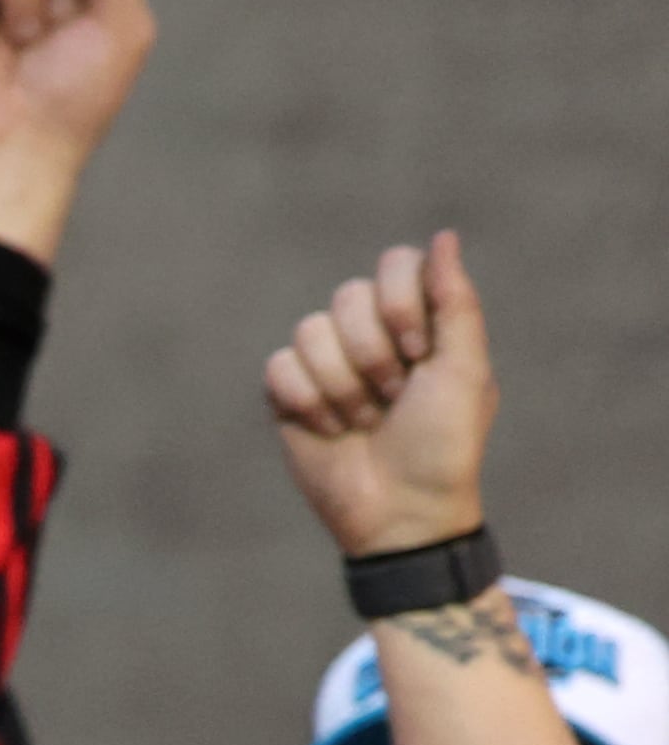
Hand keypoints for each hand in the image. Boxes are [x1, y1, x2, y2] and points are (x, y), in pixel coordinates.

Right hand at [266, 230, 493, 560]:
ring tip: (363, 422)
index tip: (421, 354)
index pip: (394, 265)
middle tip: (394, 398)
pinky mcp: (288, 393)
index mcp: (419, 321)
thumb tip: (444, 235)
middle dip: (373, 356)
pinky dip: (307, 402)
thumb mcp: (465, 370)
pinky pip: (279, 366)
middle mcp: (370, 334)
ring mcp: (326, 363)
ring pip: (310, 331)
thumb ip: (455, 300)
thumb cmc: (444, 444)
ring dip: (342, 386)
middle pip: (348, 296)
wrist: (400, 509)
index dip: (401, 305)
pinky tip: (330, 430)